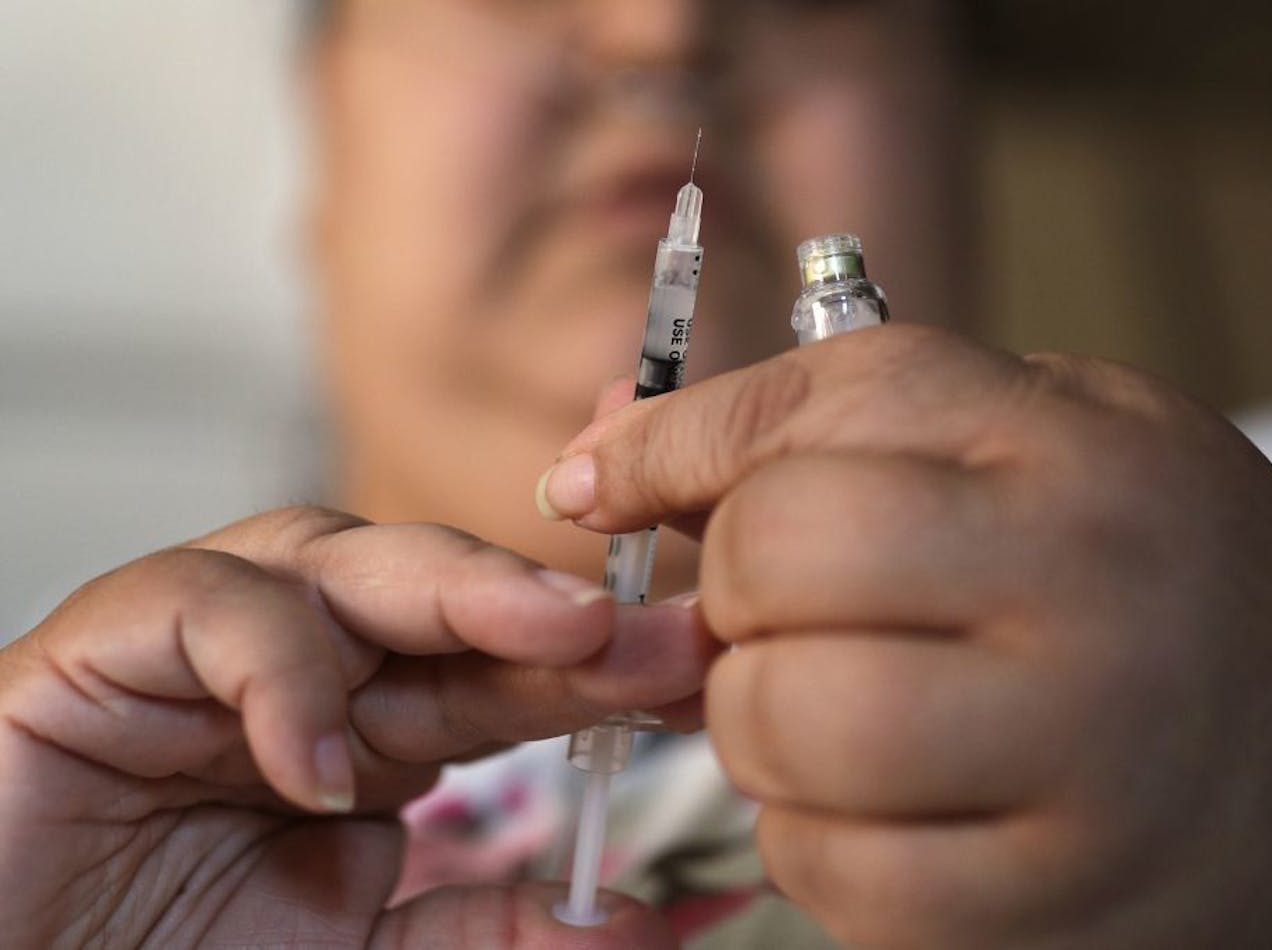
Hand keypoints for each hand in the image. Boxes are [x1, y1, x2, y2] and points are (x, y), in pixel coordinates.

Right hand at [0, 506, 705, 947]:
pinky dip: (274, 673)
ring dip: (454, 593)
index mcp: (371, 725)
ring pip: (338, 558)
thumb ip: (486, 928)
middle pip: (439, 593)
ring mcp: (206, 644)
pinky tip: (313, 766)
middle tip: (649, 633)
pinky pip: (204, 610)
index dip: (597, 666)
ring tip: (551, 644)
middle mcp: (304, 665)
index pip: (501, 668)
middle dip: (550, 609)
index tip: (693, 672)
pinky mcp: (104, 647)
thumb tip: (638, 923)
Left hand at [536, 324, 1271, 947]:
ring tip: (837, 709)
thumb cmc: (1141, 569)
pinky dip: (813, 841)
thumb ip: (816, 430)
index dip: (673, 453)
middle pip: (772, 564)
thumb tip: (588, 470)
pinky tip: (886, 808)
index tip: (608, 486)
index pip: (806, 416)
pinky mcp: (1058, 904)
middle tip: (780, 617)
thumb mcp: (1025, 440)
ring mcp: (1083, 760)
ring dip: (758, 725)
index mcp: (1070, 448)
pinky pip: (834, 875)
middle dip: (729, 597)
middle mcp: (1086, 589)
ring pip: (783, 728)